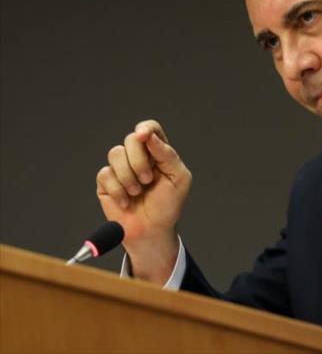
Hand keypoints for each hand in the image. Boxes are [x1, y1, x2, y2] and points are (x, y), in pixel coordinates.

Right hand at [96, 119, 191, 282]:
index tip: (143, 135)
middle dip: (139, 160)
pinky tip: (126, 201)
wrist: (152, 231)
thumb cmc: (168, 205)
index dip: (145, 128)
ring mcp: (121, 168)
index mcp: (158, 153)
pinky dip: (118, 190)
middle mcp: (138, 157)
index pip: (150, 129)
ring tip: (137, 192)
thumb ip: (166, 155)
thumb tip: (148, 136)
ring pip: (115, 154)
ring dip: (128, 176)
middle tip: (148, 180)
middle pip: (130, 139)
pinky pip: (105, 174)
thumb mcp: (178, 179)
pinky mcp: (106, 182)